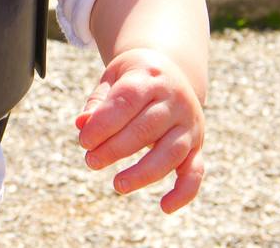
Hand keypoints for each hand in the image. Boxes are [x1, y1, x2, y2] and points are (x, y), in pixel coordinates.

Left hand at [74, 46, 204, 213]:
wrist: (173, 71)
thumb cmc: (135, 77)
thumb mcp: (114, 78)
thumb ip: (98, 102)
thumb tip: (82, 125)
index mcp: (151, 77)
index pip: (127, 100)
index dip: (104, 123)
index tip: (84, 141)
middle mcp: (175, 100)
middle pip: (147, 128)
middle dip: (115, 149)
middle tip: (91, 161)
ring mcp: (190, 124)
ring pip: (172, 152)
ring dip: (143, 173)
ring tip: (118, 184)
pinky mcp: (197, 146)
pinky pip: (195, 172)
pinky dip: (183, 192)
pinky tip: (164, 207)